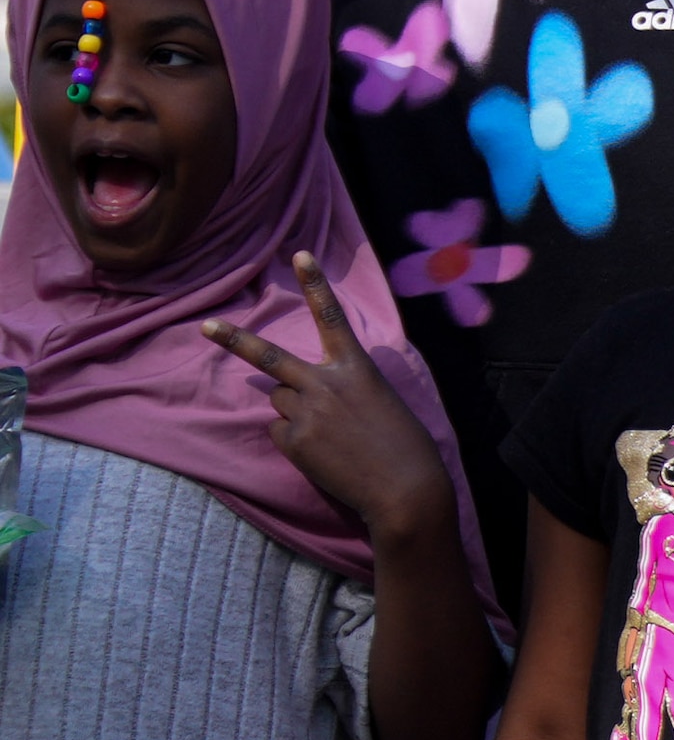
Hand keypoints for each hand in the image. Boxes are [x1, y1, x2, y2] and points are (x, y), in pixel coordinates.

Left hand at [204, 253, 460, 556]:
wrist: (402, 485)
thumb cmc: (401, 440)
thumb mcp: (379, 398)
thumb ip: (342, 384)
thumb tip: (300, 392)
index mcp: (356, 366)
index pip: (332, 316)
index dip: (316, 283)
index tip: (300, 254)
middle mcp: (325, 382)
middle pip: (270, 357)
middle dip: (235, 340)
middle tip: (205, 326)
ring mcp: (305, 412)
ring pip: (279, 400)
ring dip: (294, 410)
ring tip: (327, 432)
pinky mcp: (292, 441)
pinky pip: (280, 430)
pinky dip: (294, 438)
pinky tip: (321, 451)